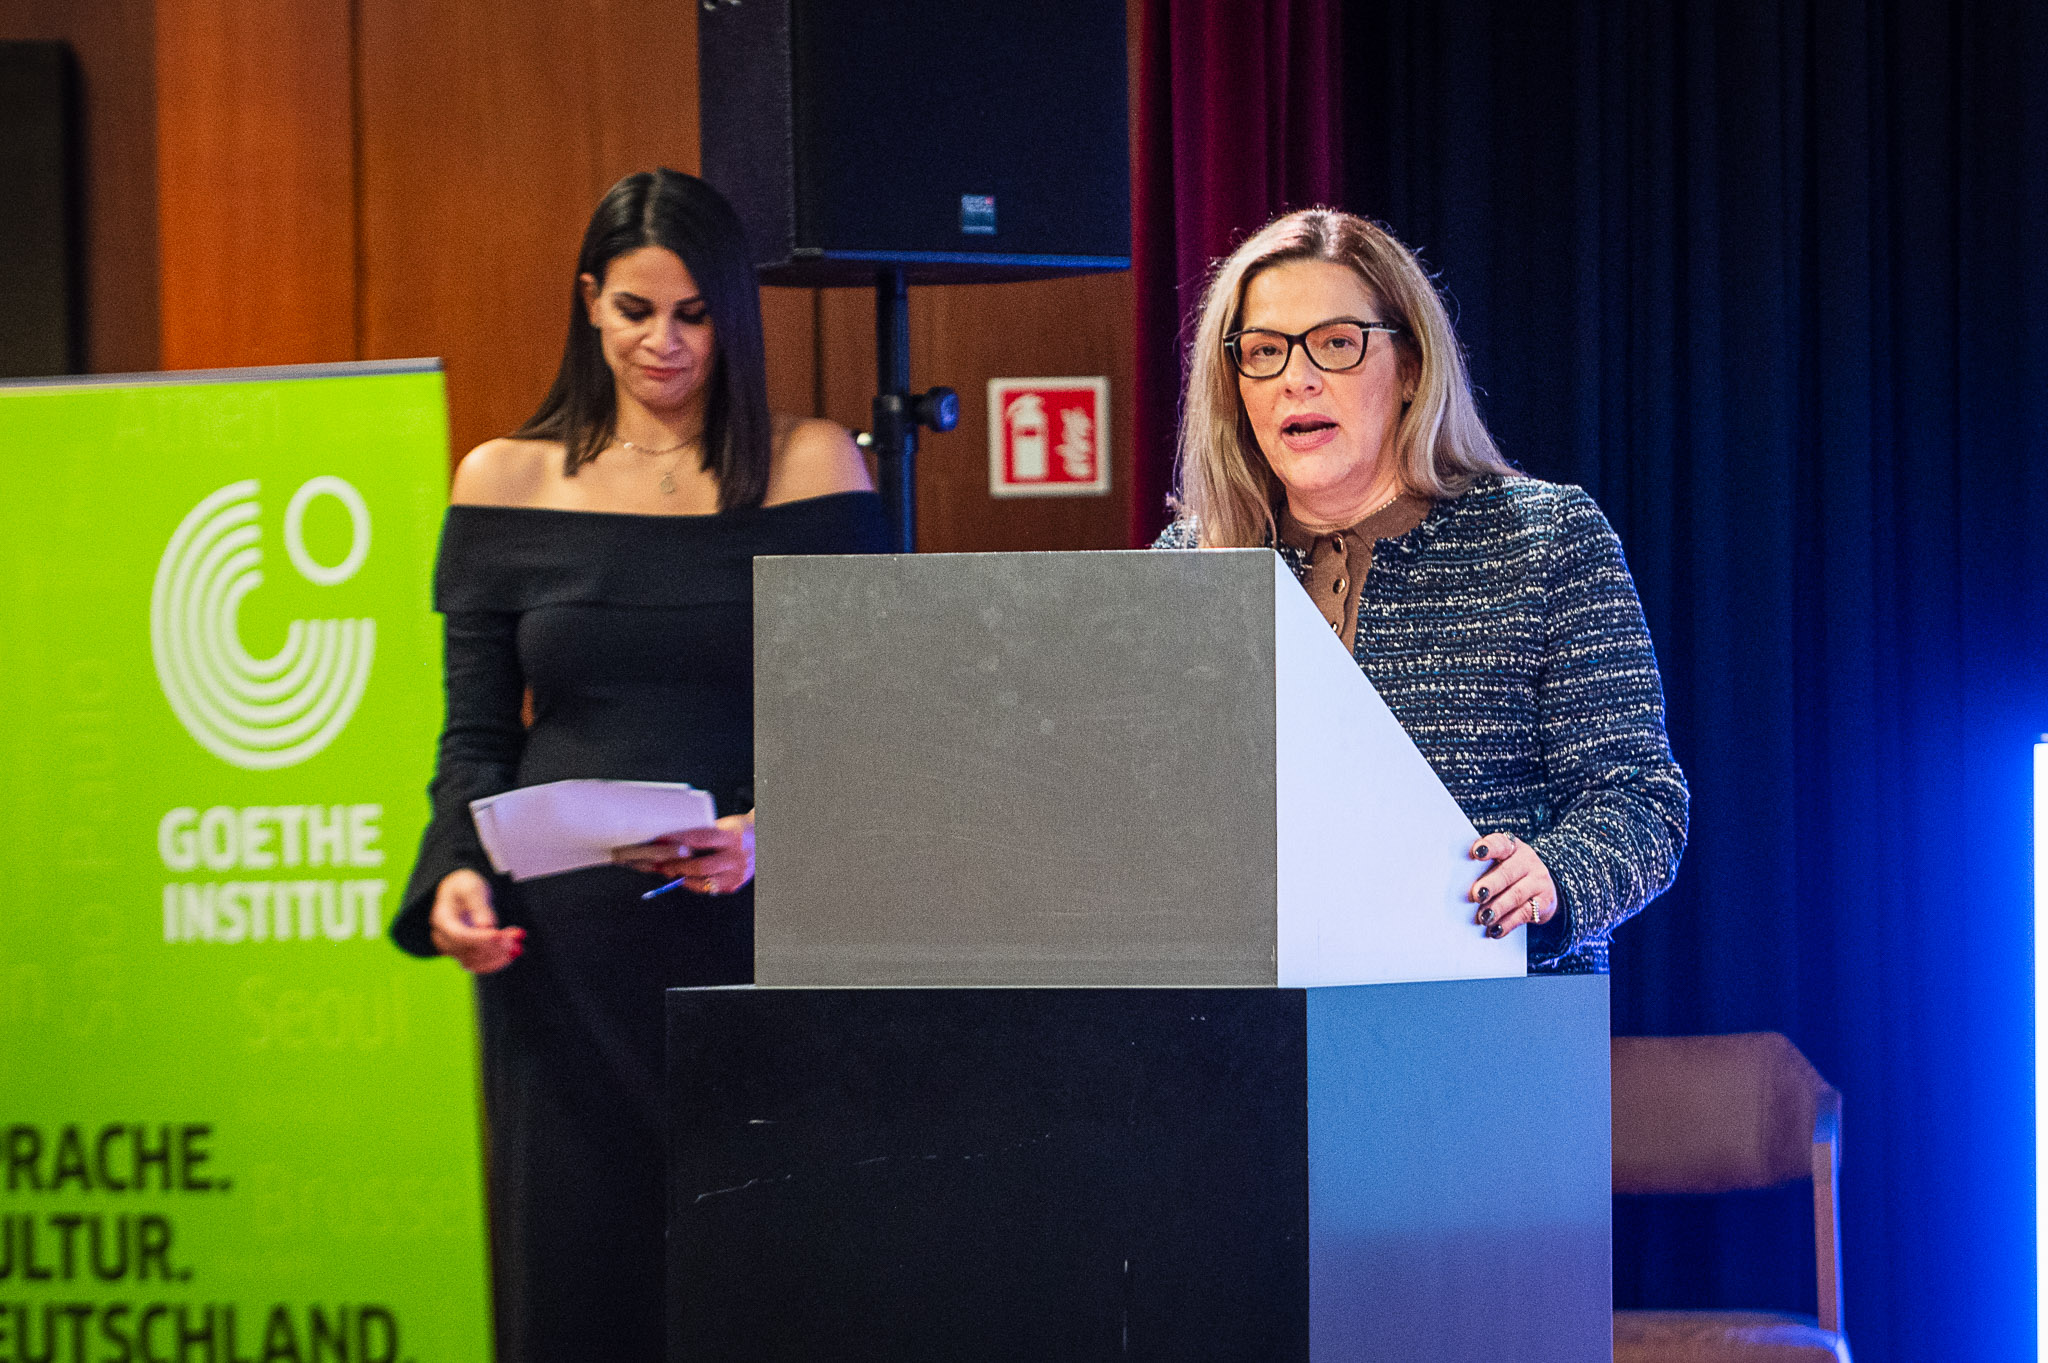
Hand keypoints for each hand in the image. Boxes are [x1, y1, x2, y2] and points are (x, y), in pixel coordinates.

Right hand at [429, 868, 523, 972]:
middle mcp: (443, 938)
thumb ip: (479, 906)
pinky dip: (497, 961)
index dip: (481, 938)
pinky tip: (513, 953)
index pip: (459, 936)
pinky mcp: (464, 954)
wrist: (459, 893)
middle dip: (495, 948)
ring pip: (474, 962)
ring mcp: (452, 948)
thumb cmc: (464, 886)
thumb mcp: (471, 887)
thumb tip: (487, 926)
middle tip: (518, 939)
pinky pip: (479, 965)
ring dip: (498, 956)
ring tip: (519, 947)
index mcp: (441, 919)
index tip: (502, 935)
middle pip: (468, 951)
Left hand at [611, 811, 755, 895]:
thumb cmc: (737, 830)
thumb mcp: (723, 826)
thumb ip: (702, 834)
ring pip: (703, 881)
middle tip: (661, 864)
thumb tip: (672, 841)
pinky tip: (685, 878)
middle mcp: (737, 857)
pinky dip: (694, 883)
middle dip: (677, 866)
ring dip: (682, 878)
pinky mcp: (735, 885)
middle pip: (701, 866)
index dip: (678, 841)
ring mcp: (738, 874)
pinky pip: (709, 888)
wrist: (762, 840)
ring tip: (669, 872)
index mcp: (732, 837)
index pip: (700, 839)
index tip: (661, 841)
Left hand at [1469, 832, 1556, 938]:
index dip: (1489, 847)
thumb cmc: (1508, 875)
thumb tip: (1453, 883)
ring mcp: (1538, 881)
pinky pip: (1524, 913)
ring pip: (1516, 895)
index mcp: (1511, 847)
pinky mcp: (1545, 902)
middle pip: (1507, 872)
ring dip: (1497, 907)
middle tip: (1477, 895)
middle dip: (1491, 885)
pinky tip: (1495, 930)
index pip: (1500, 843)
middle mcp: (1527, 861)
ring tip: (1483, 917)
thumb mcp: (1499, 864)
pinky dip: (1507, 923)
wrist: (1542, 890)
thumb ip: (1481, 868)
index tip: (1476, 852)